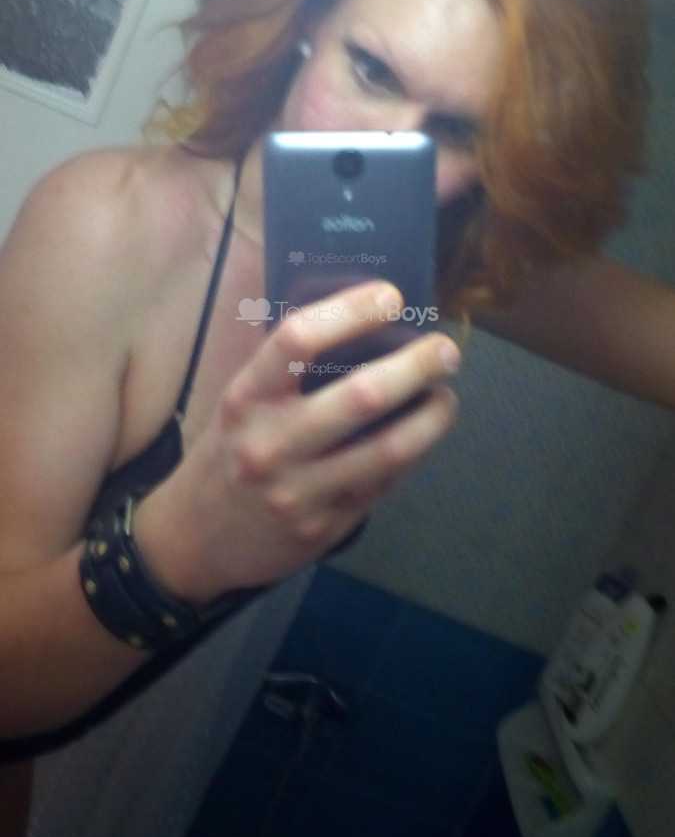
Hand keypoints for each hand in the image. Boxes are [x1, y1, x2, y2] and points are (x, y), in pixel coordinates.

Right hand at [134, 282, 459, 601]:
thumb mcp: (241, 406)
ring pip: (389, 449)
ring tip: (446, 397)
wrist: (194, 540)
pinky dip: (411, 454)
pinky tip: (420, 436)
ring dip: (431, 417)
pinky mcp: (324, 528)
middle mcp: (271, 444)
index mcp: (246, 399)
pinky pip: (383, 484)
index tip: (390, 296)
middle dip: (417, 366)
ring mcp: (299, 491)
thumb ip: (289, 375)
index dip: (350, 311)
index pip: (297, 339)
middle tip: (446, 350)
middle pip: (362, 395)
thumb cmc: (227, 454)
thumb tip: (366, 333)